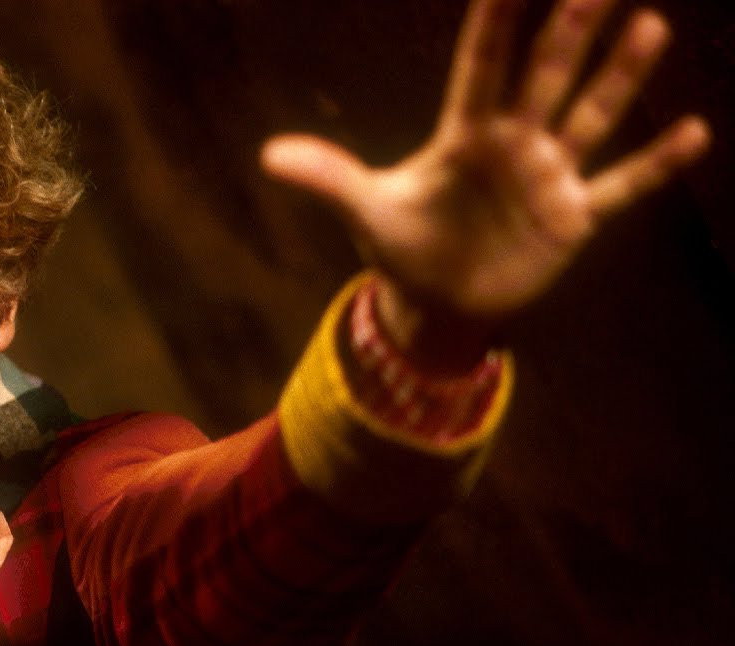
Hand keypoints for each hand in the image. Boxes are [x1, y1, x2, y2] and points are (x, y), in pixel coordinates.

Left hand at [260, 0, 709, 369]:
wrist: (438, 303)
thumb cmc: (402, 247)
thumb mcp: (366, 210)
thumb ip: (329, 178)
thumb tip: (268, 155)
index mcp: (463, 134)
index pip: (482, 65)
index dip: (495, 22)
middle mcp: (512, 144)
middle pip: (543, 76)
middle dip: (567, 32)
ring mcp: (547, 177)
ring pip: (588, 116)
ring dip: (617, 77)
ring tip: (647, 23)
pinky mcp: (571, 219)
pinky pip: (620, 187)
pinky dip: (653, 166)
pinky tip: (693, 132)